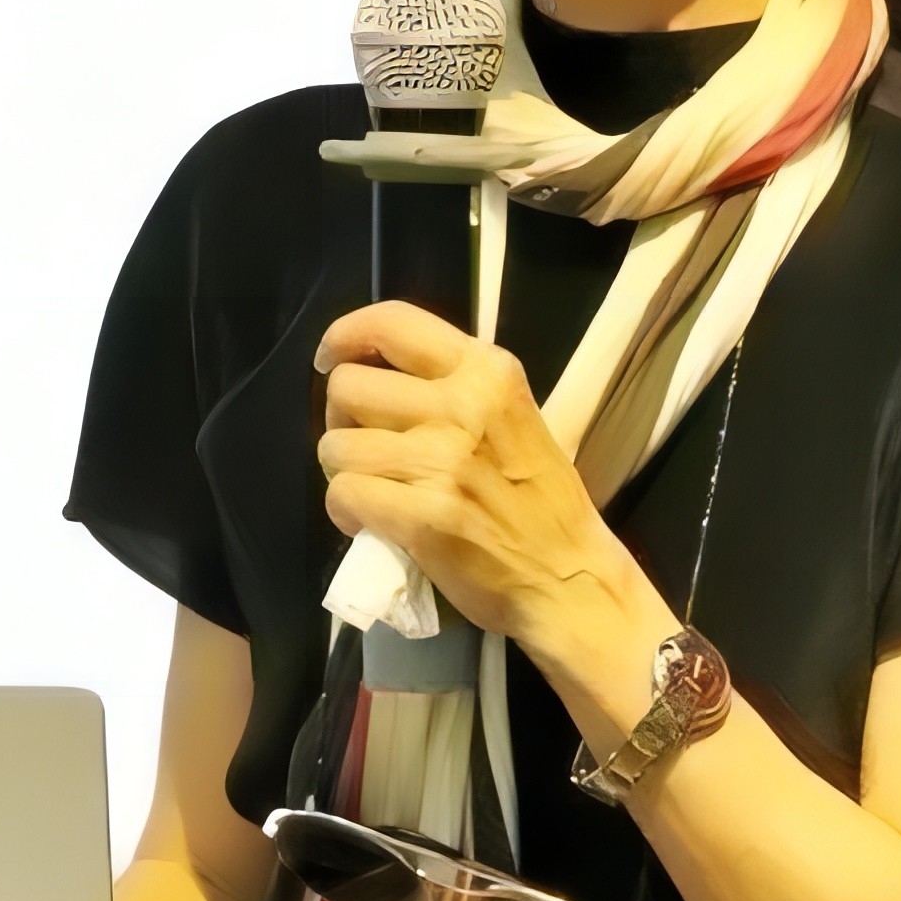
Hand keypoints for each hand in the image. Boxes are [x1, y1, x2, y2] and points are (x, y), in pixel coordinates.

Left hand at [314, 302, 668, 683]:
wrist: (568, 577)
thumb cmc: (540, 501)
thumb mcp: (513, 415)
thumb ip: (454, 387)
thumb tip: (375, 375)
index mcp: (488, 372)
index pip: (393, 322)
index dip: (345, 335)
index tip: (331, 358)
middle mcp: (464, 406)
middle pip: (348, 386)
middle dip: (342, 419)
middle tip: (367, 447)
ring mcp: (442, 462)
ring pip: (336, 445)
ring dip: (344, 472)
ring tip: (375, 491)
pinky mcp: (423, 516)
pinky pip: (343, 494)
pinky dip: (346, 511)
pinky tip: (371, 522)